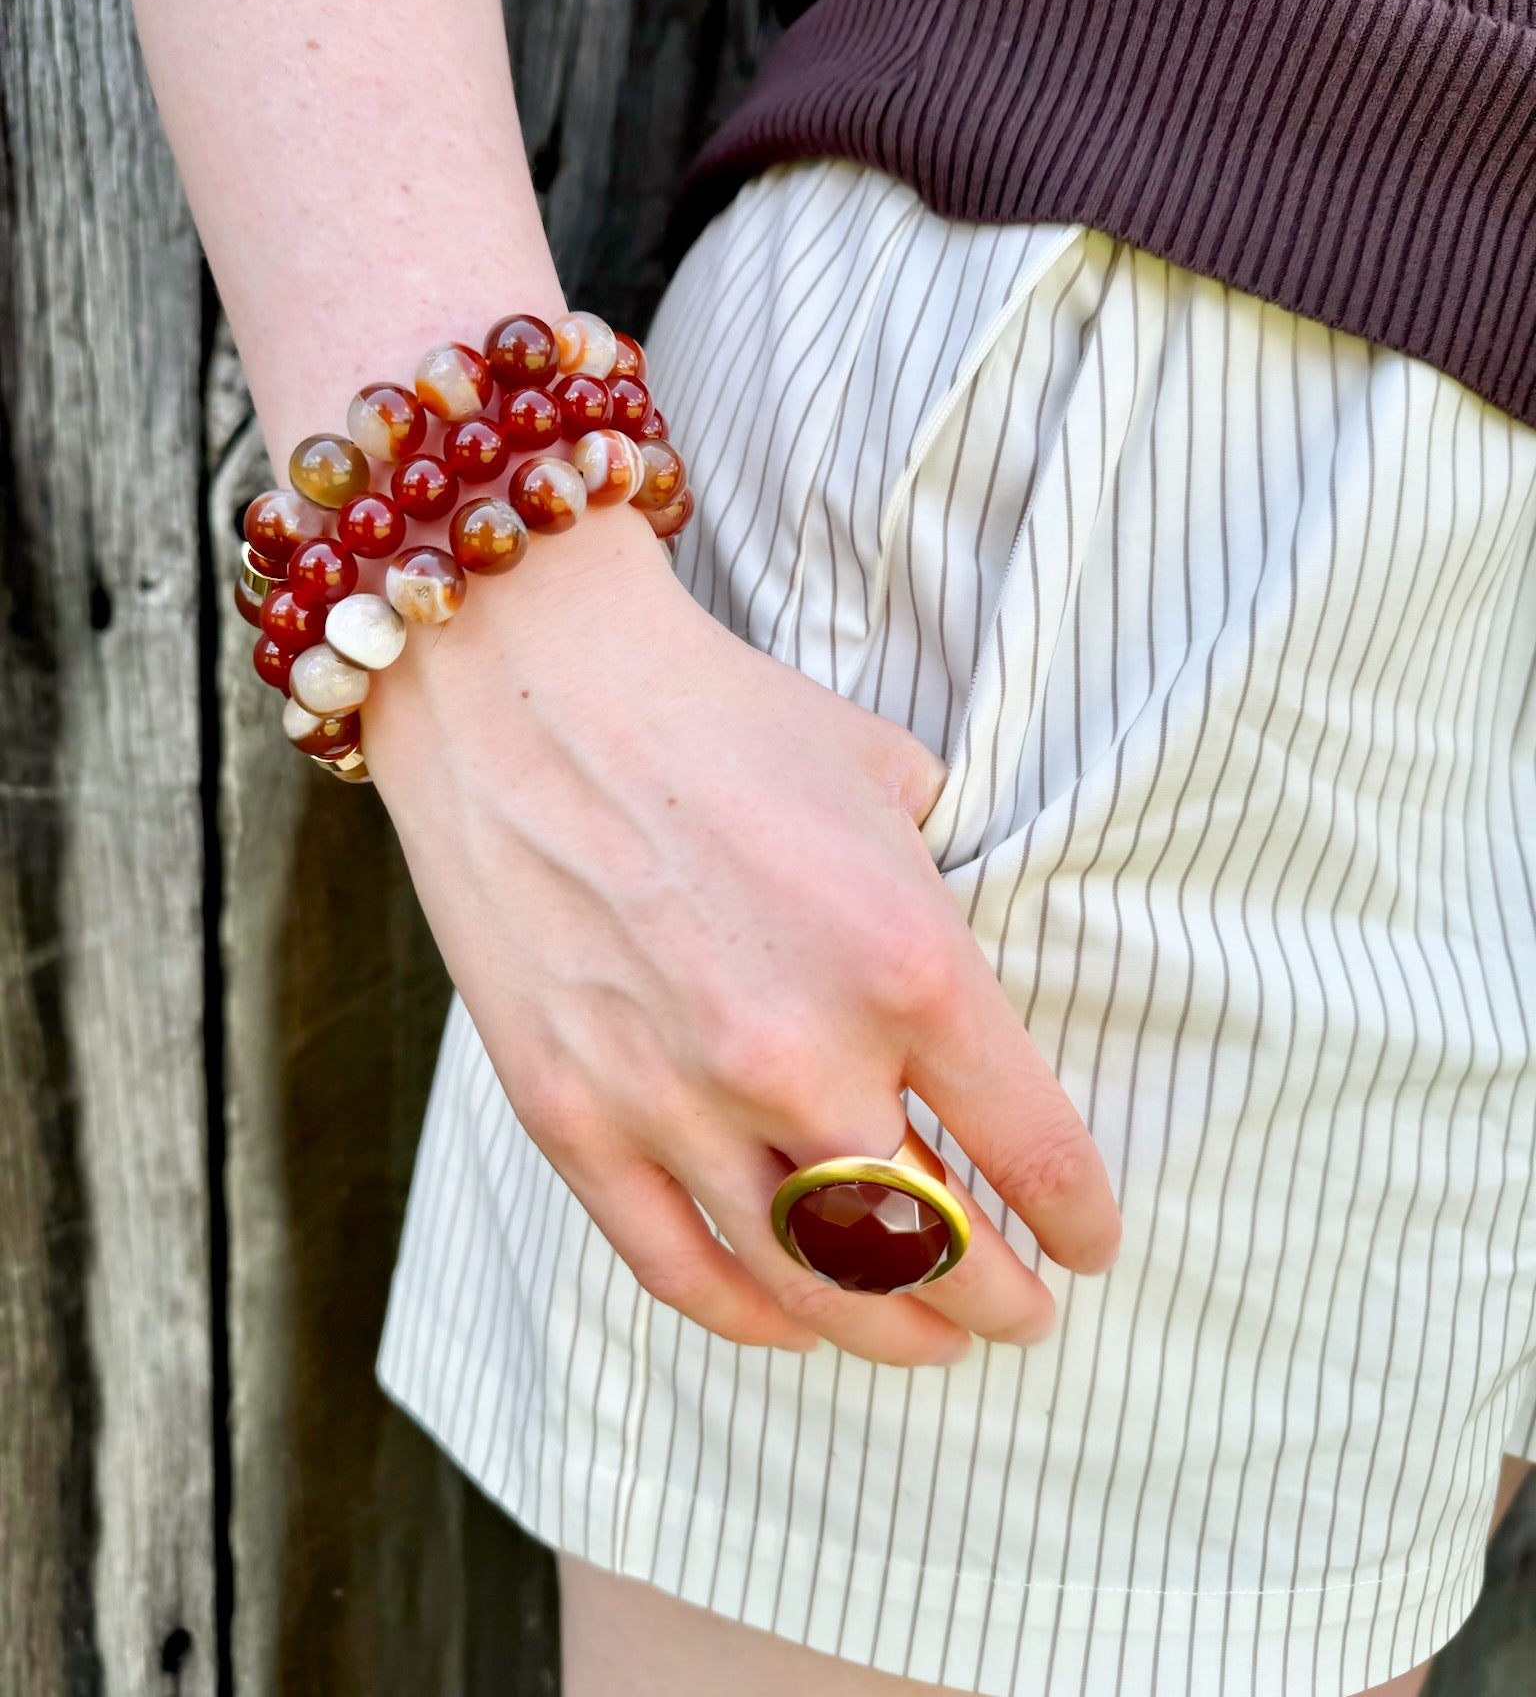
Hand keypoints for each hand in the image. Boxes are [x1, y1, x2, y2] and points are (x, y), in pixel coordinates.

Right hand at [363, 502, 1120, 1364]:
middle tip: (1023, 1314)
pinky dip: (753, 1318)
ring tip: (931, 1342)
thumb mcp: (889, 779)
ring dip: (891, 1335)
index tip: (1093, 1244)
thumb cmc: (722, 717)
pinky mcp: (574, 1118)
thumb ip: (943, 897)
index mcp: (909, 962)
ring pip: (812, 1286)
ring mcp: (676, 1099)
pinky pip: (679, 1268)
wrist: (528, 686)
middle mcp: (801, 1053)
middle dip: (1001, 1302)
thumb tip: (960, 984)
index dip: (1081, 1222)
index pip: (1036, 1151)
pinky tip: (794, 1323)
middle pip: (933, 1250)